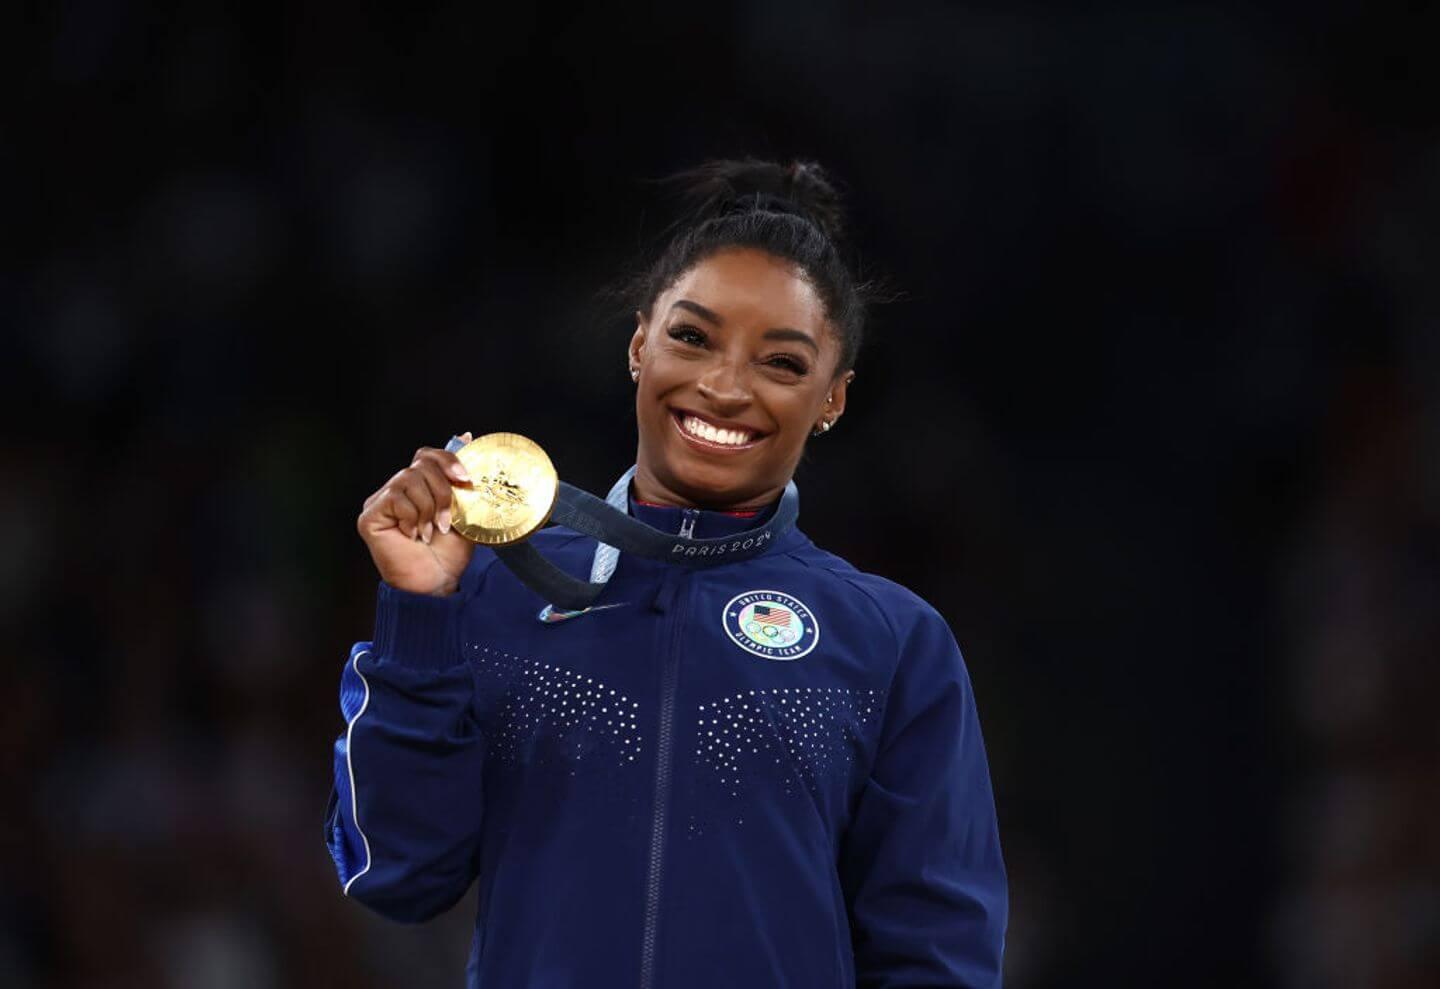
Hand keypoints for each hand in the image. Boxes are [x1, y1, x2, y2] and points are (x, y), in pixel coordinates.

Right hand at [357, 432, 475, 596]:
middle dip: (443, 491)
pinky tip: (413, 536)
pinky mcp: (370, 515)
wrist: (436, 583)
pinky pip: (396, 498)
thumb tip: (467, 436)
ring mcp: (381, 501)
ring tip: (431, 531)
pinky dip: (412, 517)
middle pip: (421, 464)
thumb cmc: (448, 554)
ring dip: (429, 508)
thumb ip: (461, 482)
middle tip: (447, 520)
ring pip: (409, 479)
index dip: (447, 459)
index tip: (466, 478)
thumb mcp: (463, 512)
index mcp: (419, 487)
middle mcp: (397, 490)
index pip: (427, 456)